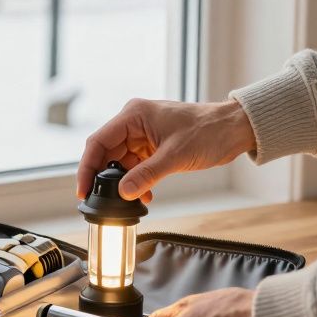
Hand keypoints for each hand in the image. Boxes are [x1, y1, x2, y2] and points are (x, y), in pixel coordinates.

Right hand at [77, 98, 256, 203]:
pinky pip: (135, 165)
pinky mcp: (152, 145)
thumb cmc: (208, 131)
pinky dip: (137, 181)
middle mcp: (134, 122)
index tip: (83, 190)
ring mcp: (142, 134)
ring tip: (133, 199)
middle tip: (104, 201)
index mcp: (133, 115)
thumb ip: (146, 175)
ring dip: (124, 182)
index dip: (87, 167)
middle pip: (106, 152)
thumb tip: (123, 192)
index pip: (99, 141)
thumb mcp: (175, 156)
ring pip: (120, 162)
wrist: (232, 129)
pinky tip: (145, 195)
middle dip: (105, 178)